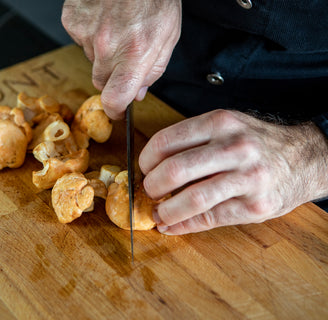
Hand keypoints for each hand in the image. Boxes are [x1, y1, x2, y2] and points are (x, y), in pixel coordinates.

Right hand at [62, 0, 181, 119]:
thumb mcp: (168, 36)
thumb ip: (153, 71)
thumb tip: (138, 93)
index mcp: (133, 55)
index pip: (114, 100)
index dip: (116, 109)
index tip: (118, 110)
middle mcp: (106, 48)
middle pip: (101, 82)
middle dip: (113, 76)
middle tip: (124, 55)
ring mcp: (86, 34)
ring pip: (91, 59)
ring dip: (103, 51)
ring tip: (117, 27)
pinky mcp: (73, 21)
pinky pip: (80, 38)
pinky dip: (91, 33)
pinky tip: (105, 17)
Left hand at [139, 109, 327, 234]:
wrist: (306, 158)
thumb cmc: (257, 143)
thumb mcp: (227, 127)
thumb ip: (193, 141)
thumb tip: (153, 166)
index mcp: (220, 123)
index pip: (166, 141)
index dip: (146, 159)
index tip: (144, 169)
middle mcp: (233, 147)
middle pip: (174, 170)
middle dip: (152, 186)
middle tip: (149, 192)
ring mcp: (247, 178)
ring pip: (192, 198)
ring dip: (166, 211)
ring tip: (159, 214)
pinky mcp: (256, 205)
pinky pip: (210, 219)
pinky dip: (184, 225)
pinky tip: (172, 226)